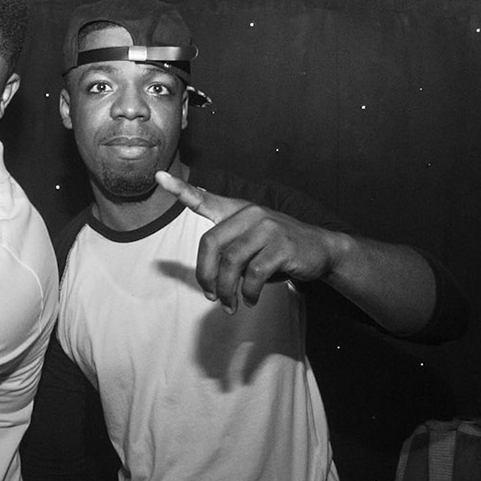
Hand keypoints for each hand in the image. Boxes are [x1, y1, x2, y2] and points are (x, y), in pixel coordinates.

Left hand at [154, 171, 337, 311]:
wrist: (321, 250)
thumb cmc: (278, 250)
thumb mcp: (251, 245)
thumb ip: (228, 253)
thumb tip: (208, 281)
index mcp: (238, 212)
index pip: (205, 199)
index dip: (181, 190)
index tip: (159, 177)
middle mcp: (251, 214)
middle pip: (211, 244)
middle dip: (206, 275)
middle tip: (211, 295)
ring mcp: (268, 227)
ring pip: (231, 262)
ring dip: (227, 290)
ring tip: (230, 304)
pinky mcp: (282, 245)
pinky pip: (254, 273)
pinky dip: (248, 292)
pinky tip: (250, 299)